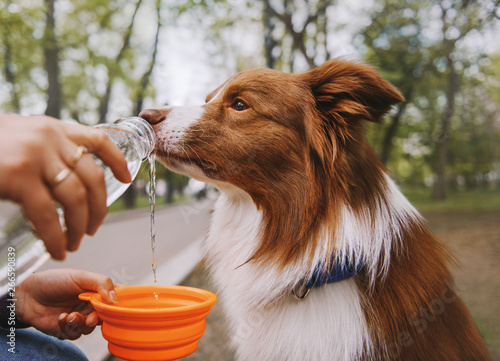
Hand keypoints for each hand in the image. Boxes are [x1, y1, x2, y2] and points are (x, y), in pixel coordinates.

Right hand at [0, 115, 130, 258]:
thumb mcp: (21, 136)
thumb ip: (46, 150)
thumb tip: (68, 175)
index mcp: (54, 128)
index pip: (100, 140)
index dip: (118, 161)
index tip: (128, 179)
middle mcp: (50, 138)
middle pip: (94, 177)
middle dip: (100, 208)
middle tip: (94, 228)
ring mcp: (36, 156)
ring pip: (77, 198)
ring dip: (81, 226)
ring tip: (75, 243)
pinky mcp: (19, 176)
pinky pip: (48, 214)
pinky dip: (56, 236)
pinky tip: (57, 249)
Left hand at [15, 269, 117, 339]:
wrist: (27, 294)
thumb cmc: (54, 281)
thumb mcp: (80, 276)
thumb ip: (101, 283)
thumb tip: (116, 298)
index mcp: (96, 291)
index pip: (114, 298)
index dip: (117, 304)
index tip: (114, 306)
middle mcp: (89, 305)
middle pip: (104, 317)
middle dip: (98, 318)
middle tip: (90, 317)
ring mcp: (78, 318)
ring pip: (90, 328)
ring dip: (81, 323)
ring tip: (70, 316)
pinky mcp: (66, 329)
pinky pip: (75, 335)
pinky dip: (68, 328)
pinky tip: (60, 318)